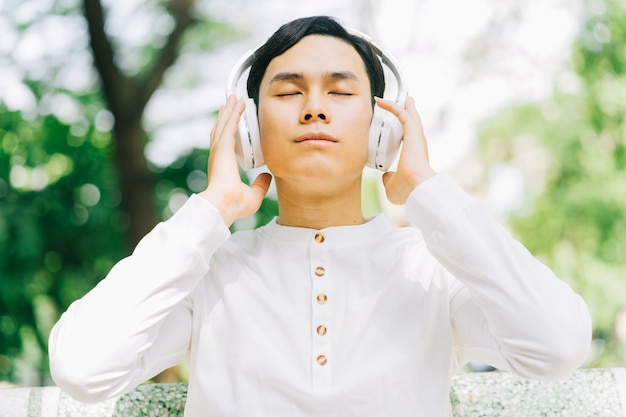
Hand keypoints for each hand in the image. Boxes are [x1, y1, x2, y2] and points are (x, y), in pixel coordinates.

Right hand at [198, 96, 271, 226]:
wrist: (225, 205)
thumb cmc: (235, 205)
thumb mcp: (254, 194)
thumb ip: (260, 185)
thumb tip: (268, 175)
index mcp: (223, 166)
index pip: (225, 144)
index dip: (227, 131)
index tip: (231, 122)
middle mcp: (218, 156)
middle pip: (222, 129)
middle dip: (226, 115)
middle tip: (230, 103)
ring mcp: (219, 150)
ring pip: (224, 124)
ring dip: (229, 110)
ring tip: (233, 98)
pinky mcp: (222, 147)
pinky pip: (229, 125)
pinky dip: (233, 112)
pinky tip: (238, 103)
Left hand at [375, 96, 435, 204]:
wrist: (416, 186)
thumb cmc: (407, 189)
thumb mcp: (393, 185)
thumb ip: (389, 178)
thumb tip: (385, 175)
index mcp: (415, 156)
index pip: (411, 140)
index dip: (406, 131)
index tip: (400, 125)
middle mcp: (418, 144)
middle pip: (414, 124)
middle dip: (411, 113)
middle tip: (409, 103)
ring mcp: (417, 137)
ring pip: (410, 116)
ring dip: (405, 106)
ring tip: (404, 97)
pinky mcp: (412, 131)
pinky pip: (401, 113)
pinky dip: (391, 106)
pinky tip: (380, 101)